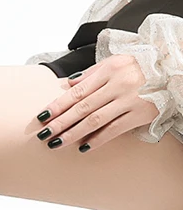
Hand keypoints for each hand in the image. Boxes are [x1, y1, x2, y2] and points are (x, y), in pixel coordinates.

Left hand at [33, 53, 157, 152]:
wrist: (174, 69)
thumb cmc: (141, 66)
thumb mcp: (117, 62)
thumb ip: (91, 73)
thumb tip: (67, 84)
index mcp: (110, 69)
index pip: (77, 91)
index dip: (57, 106)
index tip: (41, 118)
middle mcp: (118, 84)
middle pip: (82, 108)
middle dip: (60, 123)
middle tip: (43, 135)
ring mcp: (130, 99)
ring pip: (95, 120)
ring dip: (73, 133)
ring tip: (57, 143)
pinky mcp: (141, 113)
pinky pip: (114, 129)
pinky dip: (98, 139)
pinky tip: (83, 147)